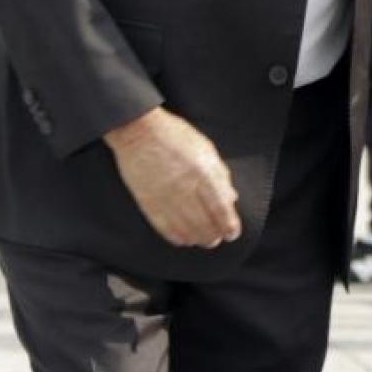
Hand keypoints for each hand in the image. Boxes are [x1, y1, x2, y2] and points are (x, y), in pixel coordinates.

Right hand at [104, 108, 241, 247]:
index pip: (222, 209)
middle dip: (214, 235)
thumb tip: (230, 198)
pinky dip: (177, 237)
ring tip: (203, 240)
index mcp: (204, 172)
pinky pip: (165, 228)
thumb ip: (220, 174)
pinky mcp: (149, 203)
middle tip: (218, 238)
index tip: (232, 233)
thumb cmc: (175, 136)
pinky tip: (184, 239)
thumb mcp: (206, 149)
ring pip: (187, 230)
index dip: (229, 226)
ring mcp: (167, 198)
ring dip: (198, 239)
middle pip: (205, 224)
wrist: (140, 132)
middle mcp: (187, 188)